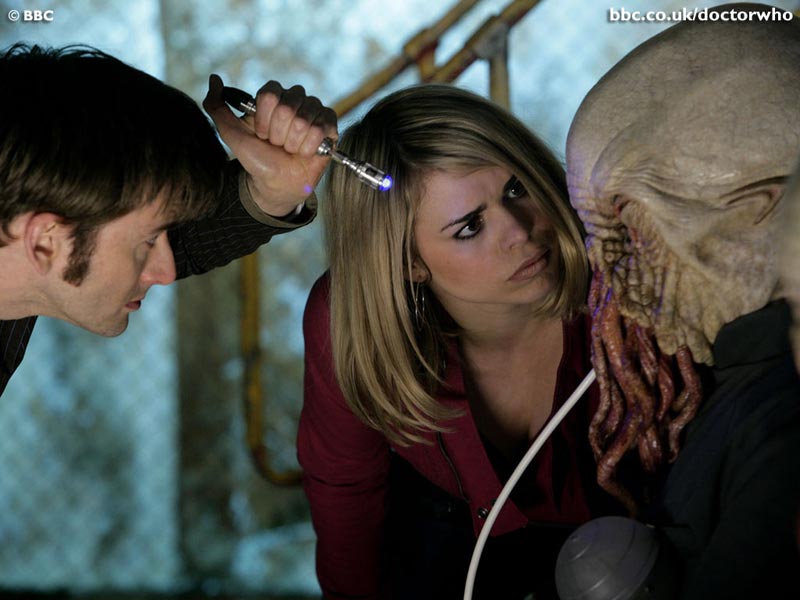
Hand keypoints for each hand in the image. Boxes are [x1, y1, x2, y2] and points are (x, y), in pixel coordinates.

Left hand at [203, 74, 336, 216]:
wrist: (276, 184)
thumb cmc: (257, 160)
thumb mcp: (232, 134)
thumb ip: (217, 107)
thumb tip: (214, 79)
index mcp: (273, 97)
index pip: (270, 95)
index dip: (264, 120)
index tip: (262, 134)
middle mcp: (295, 100)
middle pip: (288, 108)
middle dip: (278, 134)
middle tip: (278, 144)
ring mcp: (314, 112)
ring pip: (303, 120)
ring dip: (293, 143)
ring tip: (291, 149)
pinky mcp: (330, 126)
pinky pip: (321, 129)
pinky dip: (309, 147)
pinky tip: (306, 152)